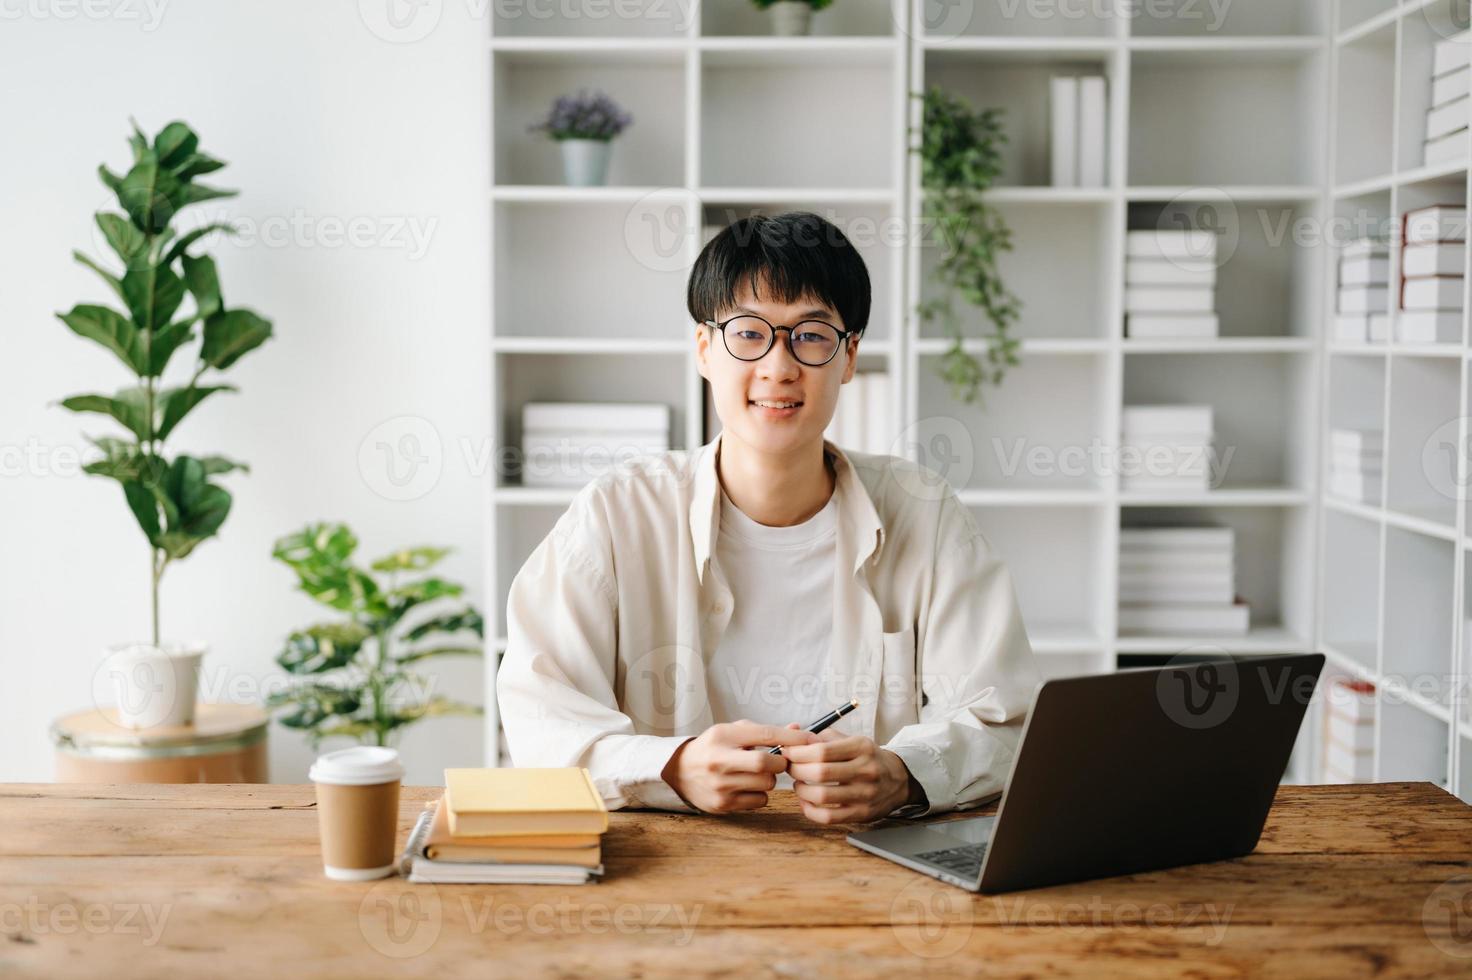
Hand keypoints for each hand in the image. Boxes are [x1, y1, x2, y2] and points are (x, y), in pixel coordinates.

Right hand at [661, 720, 817, 813]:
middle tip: (777, 761)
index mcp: (723, 736)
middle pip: (767, 763)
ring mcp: (720, 785)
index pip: (765, 734)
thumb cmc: (713, 748)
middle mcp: (720, 760)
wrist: (679, 771)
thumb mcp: (733, 732)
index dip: (792, 737)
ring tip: (757, 774)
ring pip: (766, 784)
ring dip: (770, 779)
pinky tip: (747, 787)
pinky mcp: (722, 804)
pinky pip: (759, 801)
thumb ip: (763, 732)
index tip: (811, 738)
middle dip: (780, 762)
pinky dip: (760, 794)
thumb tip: (798, 729)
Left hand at [783, 727, 924, 824]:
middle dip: (796, 770)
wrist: (900, 778)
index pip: (822, 750)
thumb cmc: (867, 757)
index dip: (798, 753)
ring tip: (798, 783)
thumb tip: (792, 731)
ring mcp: (865, 794)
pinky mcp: (862, 814)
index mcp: (861, 747)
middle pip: (820, 772)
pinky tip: (806, 800)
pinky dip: (810, 810)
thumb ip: (821, 736)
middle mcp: (866, 770)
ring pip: (822, 796)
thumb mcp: (851, 740)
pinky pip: (829, 817)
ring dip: (801, 790)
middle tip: (789, 767)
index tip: (787, 752)